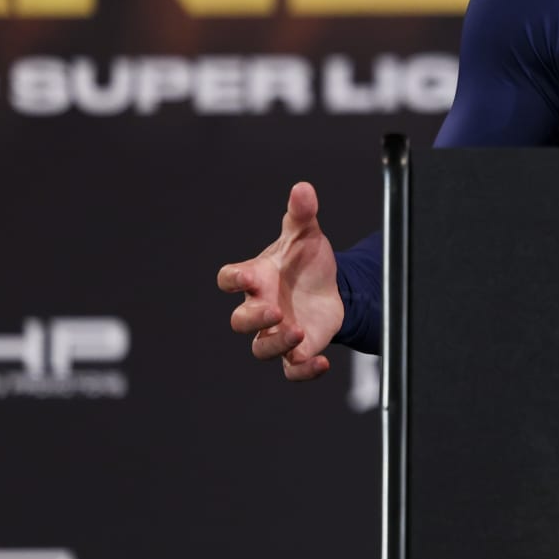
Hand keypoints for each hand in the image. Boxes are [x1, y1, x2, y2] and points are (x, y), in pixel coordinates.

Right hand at [217, 182, 344, 380]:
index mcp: (257, 278)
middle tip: (275, 311)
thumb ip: (302, 214)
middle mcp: (261, 307)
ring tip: (299, 333)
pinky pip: (292, 369)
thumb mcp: (306, 235)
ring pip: (262, 349)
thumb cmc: (306, 262)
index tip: (244, 276)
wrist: (329, 288)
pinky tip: (320, 363)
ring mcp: (277, 332)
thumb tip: (304, 188)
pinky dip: (303, 370)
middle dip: (253, 318)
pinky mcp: (298, 350)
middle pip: (240, 321)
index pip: (229, 279)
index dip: (233, 279)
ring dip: (277, 344)